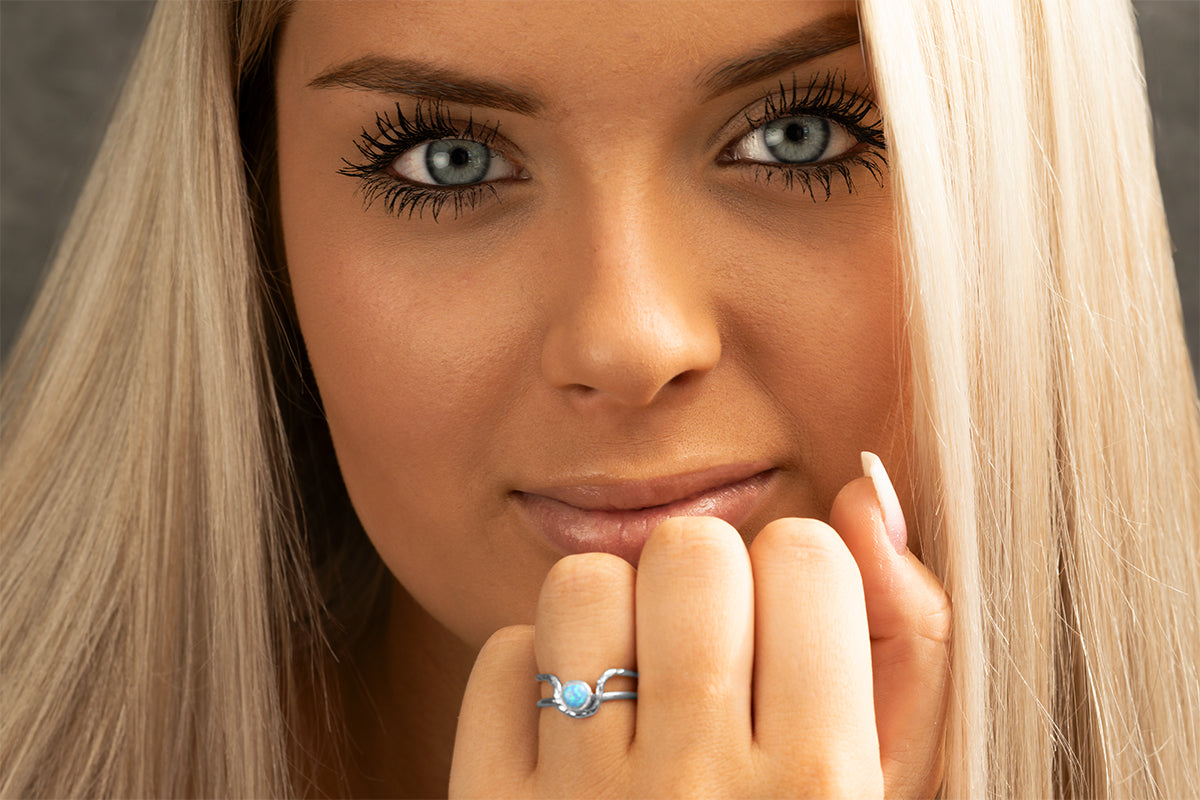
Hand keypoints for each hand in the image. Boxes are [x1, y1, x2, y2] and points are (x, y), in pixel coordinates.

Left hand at [450, 457, 950, 797]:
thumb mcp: (897, 796)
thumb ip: (910, 649)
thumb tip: (867, 491)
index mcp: (823, 790)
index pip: (807, 554)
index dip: (800, 582)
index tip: (791, 636)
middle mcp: (698, 791)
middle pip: (691, 551)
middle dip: (710, 584)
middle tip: (715, 657)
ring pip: (584, 585)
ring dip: (617, 613)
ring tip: (642, 681)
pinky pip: (502, 657)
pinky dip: (535, 671)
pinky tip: (575, 724)